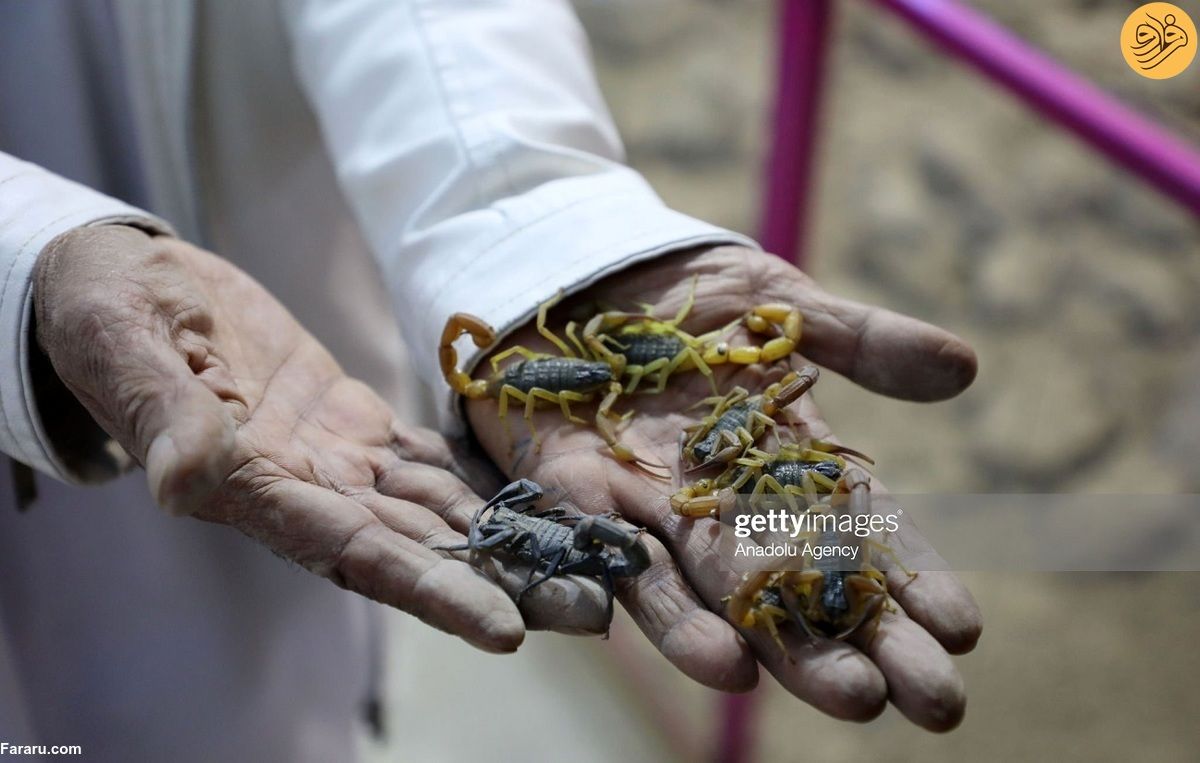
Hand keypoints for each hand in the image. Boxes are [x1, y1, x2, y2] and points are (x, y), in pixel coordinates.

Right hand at [33, 225, 609, 651]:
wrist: (129, 286)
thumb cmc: (108, 318)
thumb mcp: (126, 353)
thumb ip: (165, 417)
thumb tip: (185, 478)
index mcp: (254, 490)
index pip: (356, 554)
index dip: (431, 590)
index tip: (506, 630)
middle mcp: (306, 490)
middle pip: (421, 547)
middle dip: (504, 580)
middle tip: (591, 610)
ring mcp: (335, 458)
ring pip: (438, 508)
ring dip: (511, 537)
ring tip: (590, 561)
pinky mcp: (352, 420)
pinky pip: (428, 457)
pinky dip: (482, 477)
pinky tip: (539, 491)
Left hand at [465, 245, 981, 729]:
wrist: (581, 272)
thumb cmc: (688, 294)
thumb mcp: (782, 304)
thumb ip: (862, 340)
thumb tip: (967, 367)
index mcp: (784, 458)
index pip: (858, 530)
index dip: (911, 575)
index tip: (965, 628)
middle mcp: (727, 502)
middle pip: (802, 582)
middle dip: (869, 642)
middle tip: (939, 705)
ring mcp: (656, 508)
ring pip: (724, 593)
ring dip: (785, 649)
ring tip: (851, 699)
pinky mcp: (582, 500)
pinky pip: (624, 566)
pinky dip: (671, 616)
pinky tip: (721, 665)